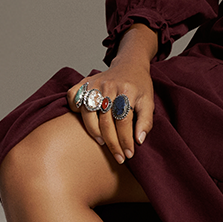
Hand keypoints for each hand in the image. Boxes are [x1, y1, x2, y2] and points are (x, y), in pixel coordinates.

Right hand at [67, 26, 156, 163]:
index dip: (125, 140)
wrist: (129, 64)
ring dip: (94, 132)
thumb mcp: (149, 101)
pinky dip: (76, 110)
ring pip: (88, 113)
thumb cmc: (139, 86)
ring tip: (103, 143)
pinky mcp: (84, 82)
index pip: (124, 121)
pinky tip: (86, 121)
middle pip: (106, 121)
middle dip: (112, 143)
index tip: (128, 154)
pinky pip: (73, 98)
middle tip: (118, 157)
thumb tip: (139, 141)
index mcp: (127, 90)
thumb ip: (146, 121)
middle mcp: (109, 86)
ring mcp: (95, 83)